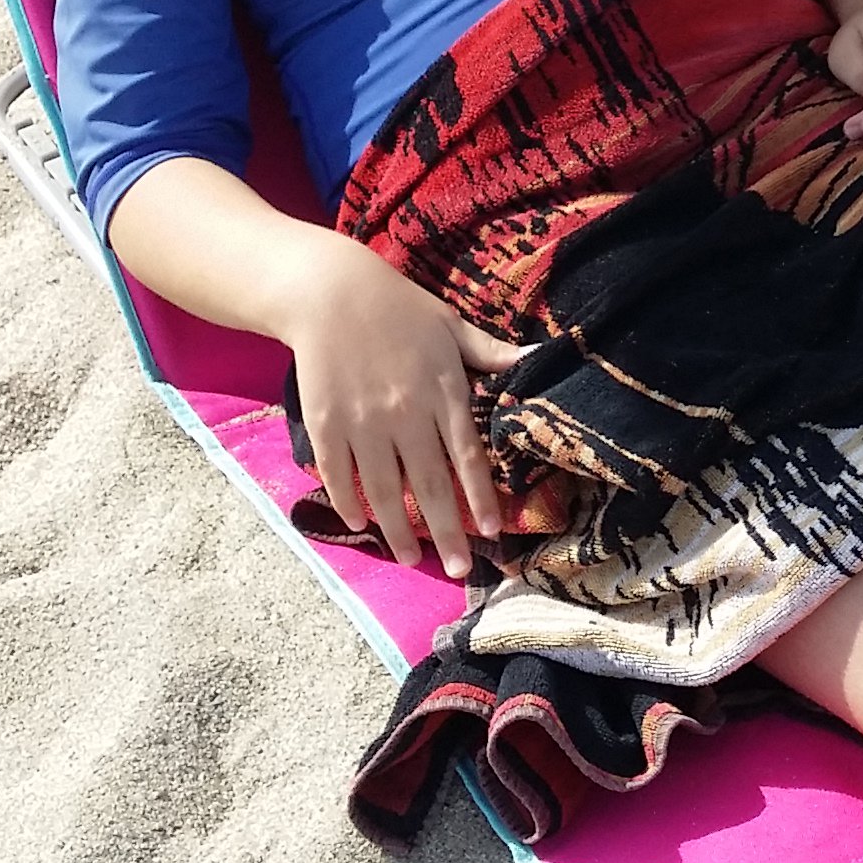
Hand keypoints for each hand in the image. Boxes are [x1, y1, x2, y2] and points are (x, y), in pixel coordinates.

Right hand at [281, 246, 519, 576]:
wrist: (330, 292)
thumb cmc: (399, 308)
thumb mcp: (451, 326)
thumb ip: (490, 353)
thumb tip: (534, 362)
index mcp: (442, 391)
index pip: (468, 456)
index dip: (481, 498)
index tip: (495, 531)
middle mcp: (406, 413)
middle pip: (431, 485)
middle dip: (448, 532)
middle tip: (460, 570)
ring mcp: (364, 422)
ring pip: (386, 489)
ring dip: (399, 530)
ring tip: (413, 560)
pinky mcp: (328, 424)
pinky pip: (341, 474)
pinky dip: (350, 503)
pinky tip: (362, 525)